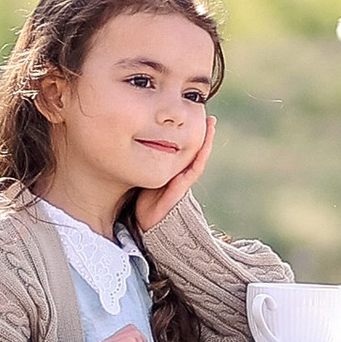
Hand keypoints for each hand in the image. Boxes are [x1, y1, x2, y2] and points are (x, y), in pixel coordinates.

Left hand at [132, 108, 214, 230]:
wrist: (147, 224)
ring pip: (198, 156)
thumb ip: (142, 162)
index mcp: (172, 170)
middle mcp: (180, 173)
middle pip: (193, 149)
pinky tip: (203, 144)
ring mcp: (183, 179)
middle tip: (209, 117)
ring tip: (211, 124)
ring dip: (206, 140)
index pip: (182, 148)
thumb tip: (130, 141)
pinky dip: (200, 155)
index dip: (189, 134)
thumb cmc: (142, 201)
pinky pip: (194, 168)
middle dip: (202, 133)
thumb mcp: (141, 176)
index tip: (194, 118)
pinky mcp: (182, 186)